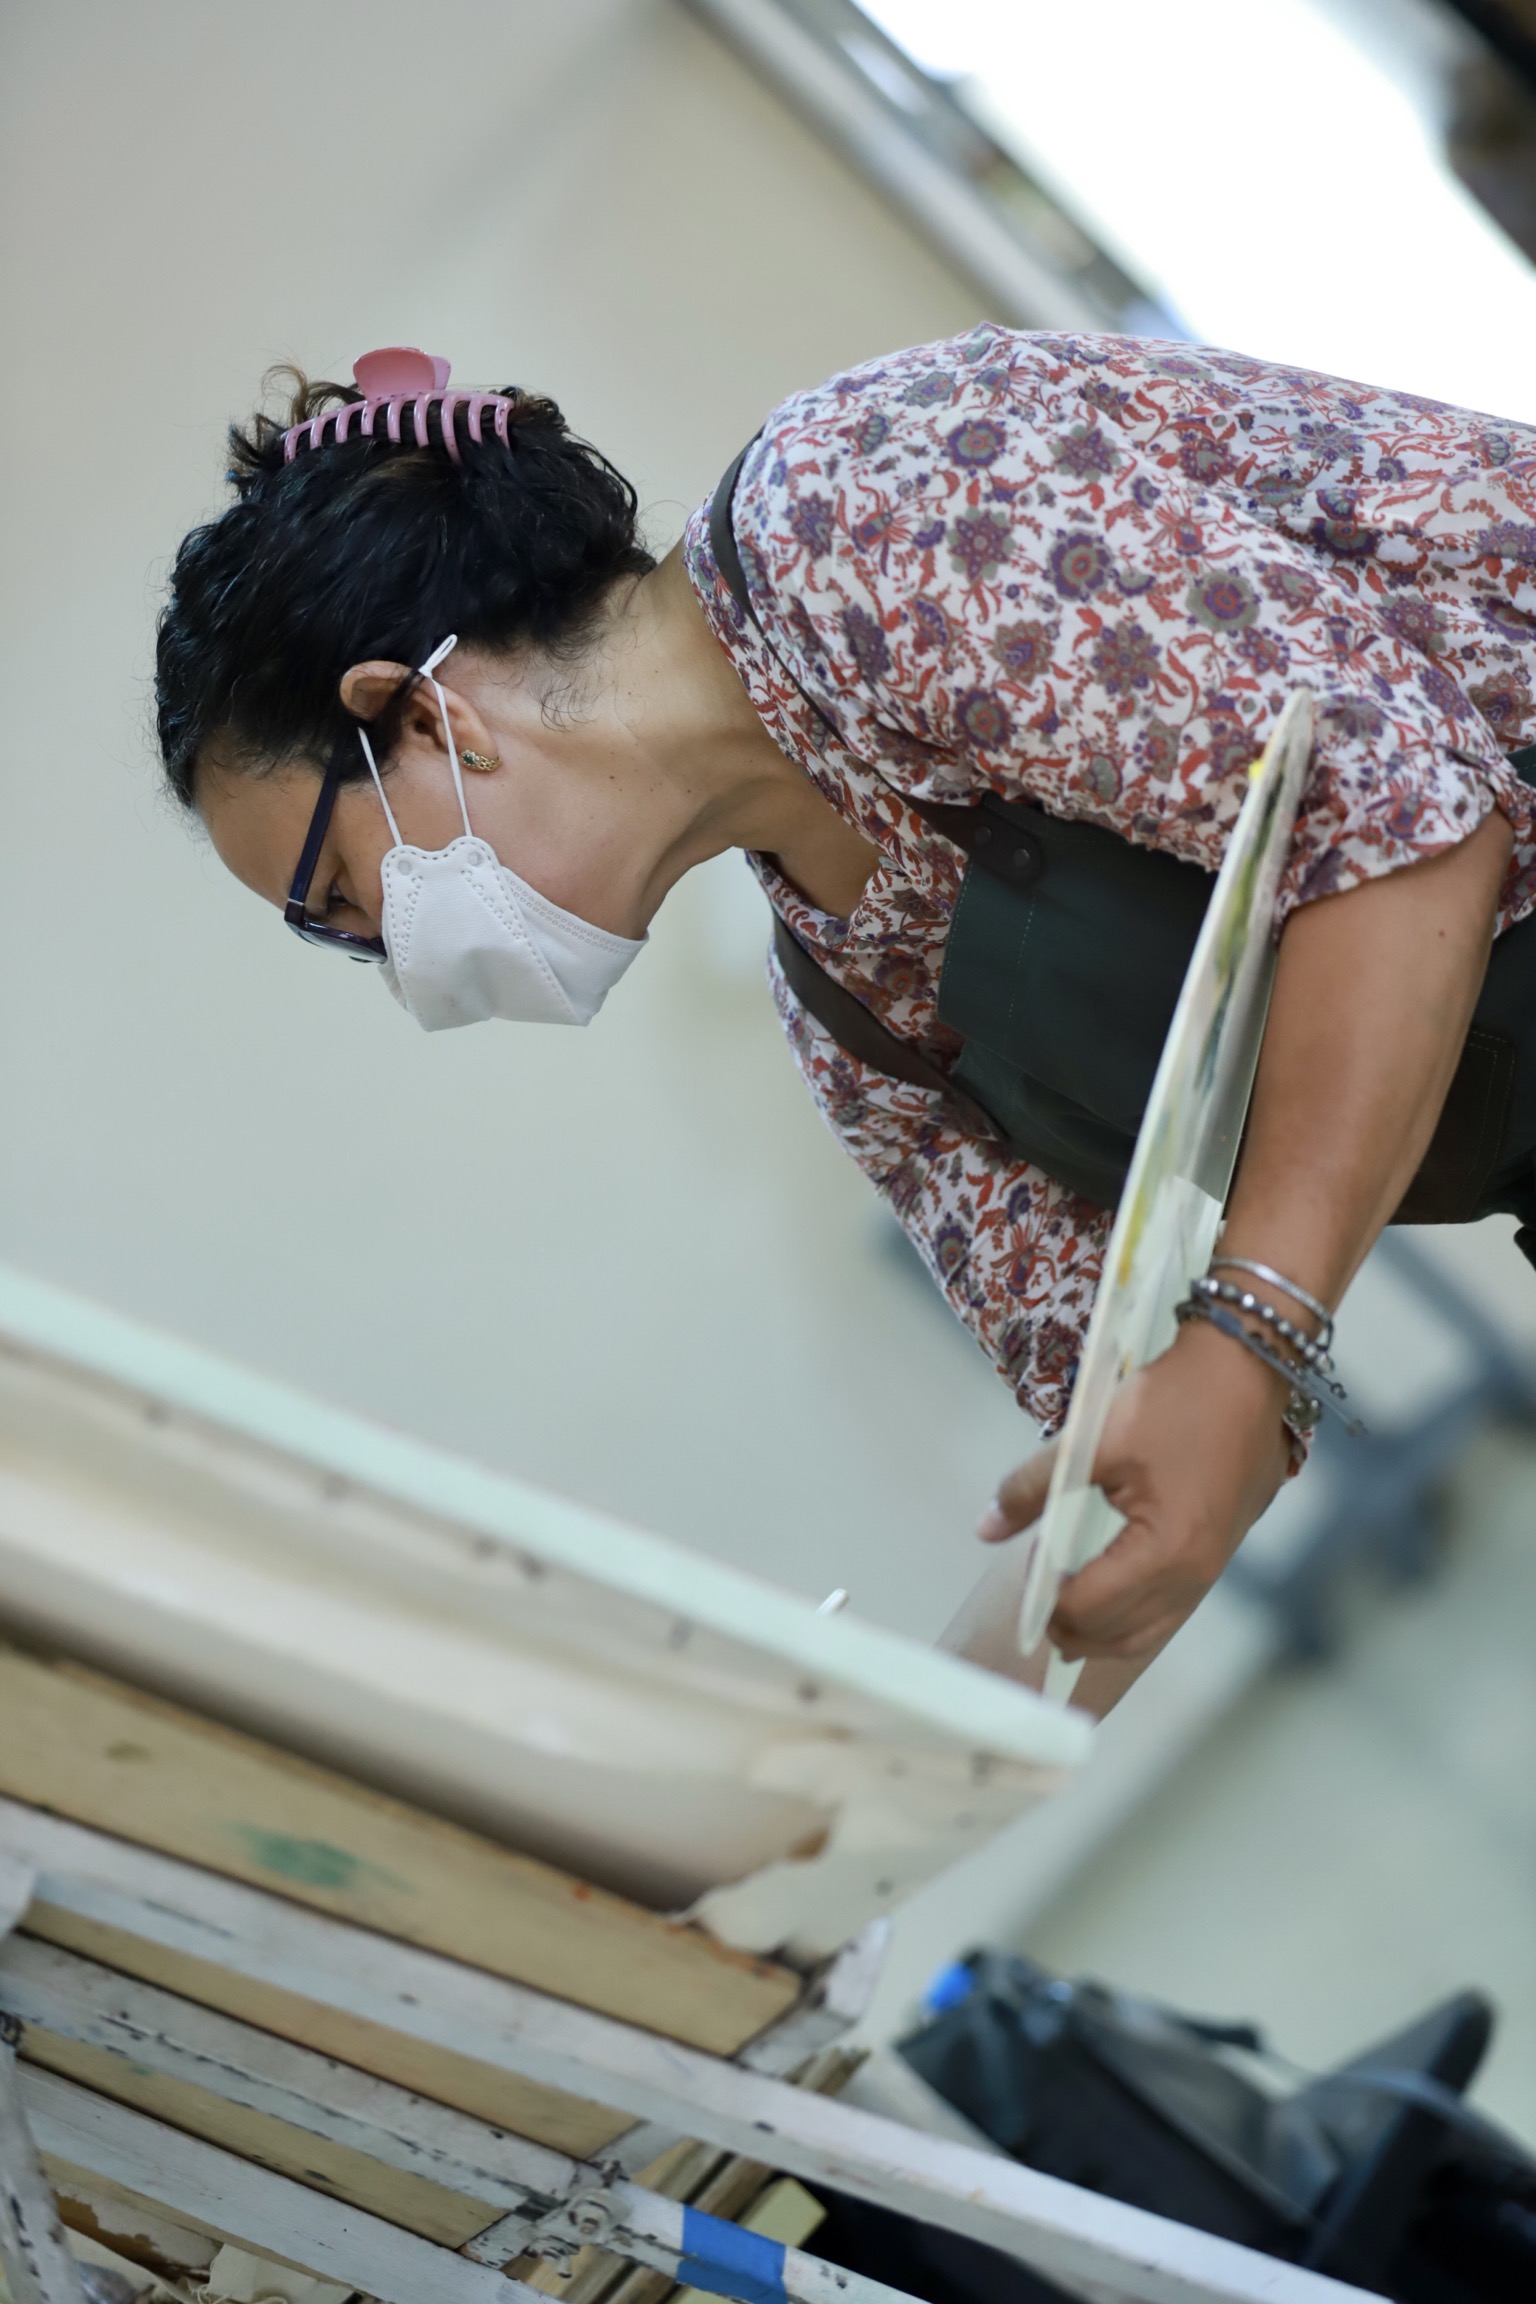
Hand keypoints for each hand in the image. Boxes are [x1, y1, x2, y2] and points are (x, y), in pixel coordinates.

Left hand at [978, 1315, 1293, 1661]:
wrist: (1246, 1365)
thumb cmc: (1173, 1399)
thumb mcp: (1091, 1439)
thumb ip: (1032, 1487)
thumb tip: (985, 1528)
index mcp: (1166, 1550)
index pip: (1088, 1606)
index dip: (1045, 1599)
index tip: (1026, 1569)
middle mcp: (1197, 1572)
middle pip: (1119, 1633)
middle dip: (1071, 1626)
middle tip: (1035, 1601)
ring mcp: (1216, 1566)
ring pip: (1149, 1630)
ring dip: (1102, 1630)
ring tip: (1062, 1609)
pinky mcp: (1223, 1550)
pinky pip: (1172, 1606)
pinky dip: (1134, 1612)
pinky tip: (1109, 1592)